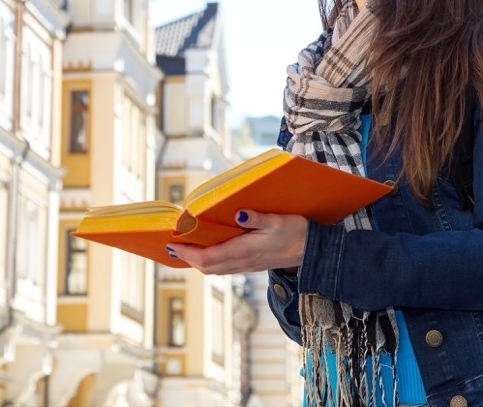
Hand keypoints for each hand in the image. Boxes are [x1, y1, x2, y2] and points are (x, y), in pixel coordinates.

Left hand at [168, 210, 307, 274]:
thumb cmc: (295, 232)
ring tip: (183, 251)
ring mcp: (246, 265)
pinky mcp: (250, 264)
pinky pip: (223, 267)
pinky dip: (209, 262)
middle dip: (187, 259)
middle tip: (171, 248)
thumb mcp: (277, 220)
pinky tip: (206, 253)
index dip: (188, 253)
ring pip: (214, 269)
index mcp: (245, 251)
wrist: (311, 251)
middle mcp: (242, 262)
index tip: (172, 245)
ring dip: (196, 262)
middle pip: (207, 267)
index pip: (208, 257)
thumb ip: (257, 218)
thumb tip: (239, 213)